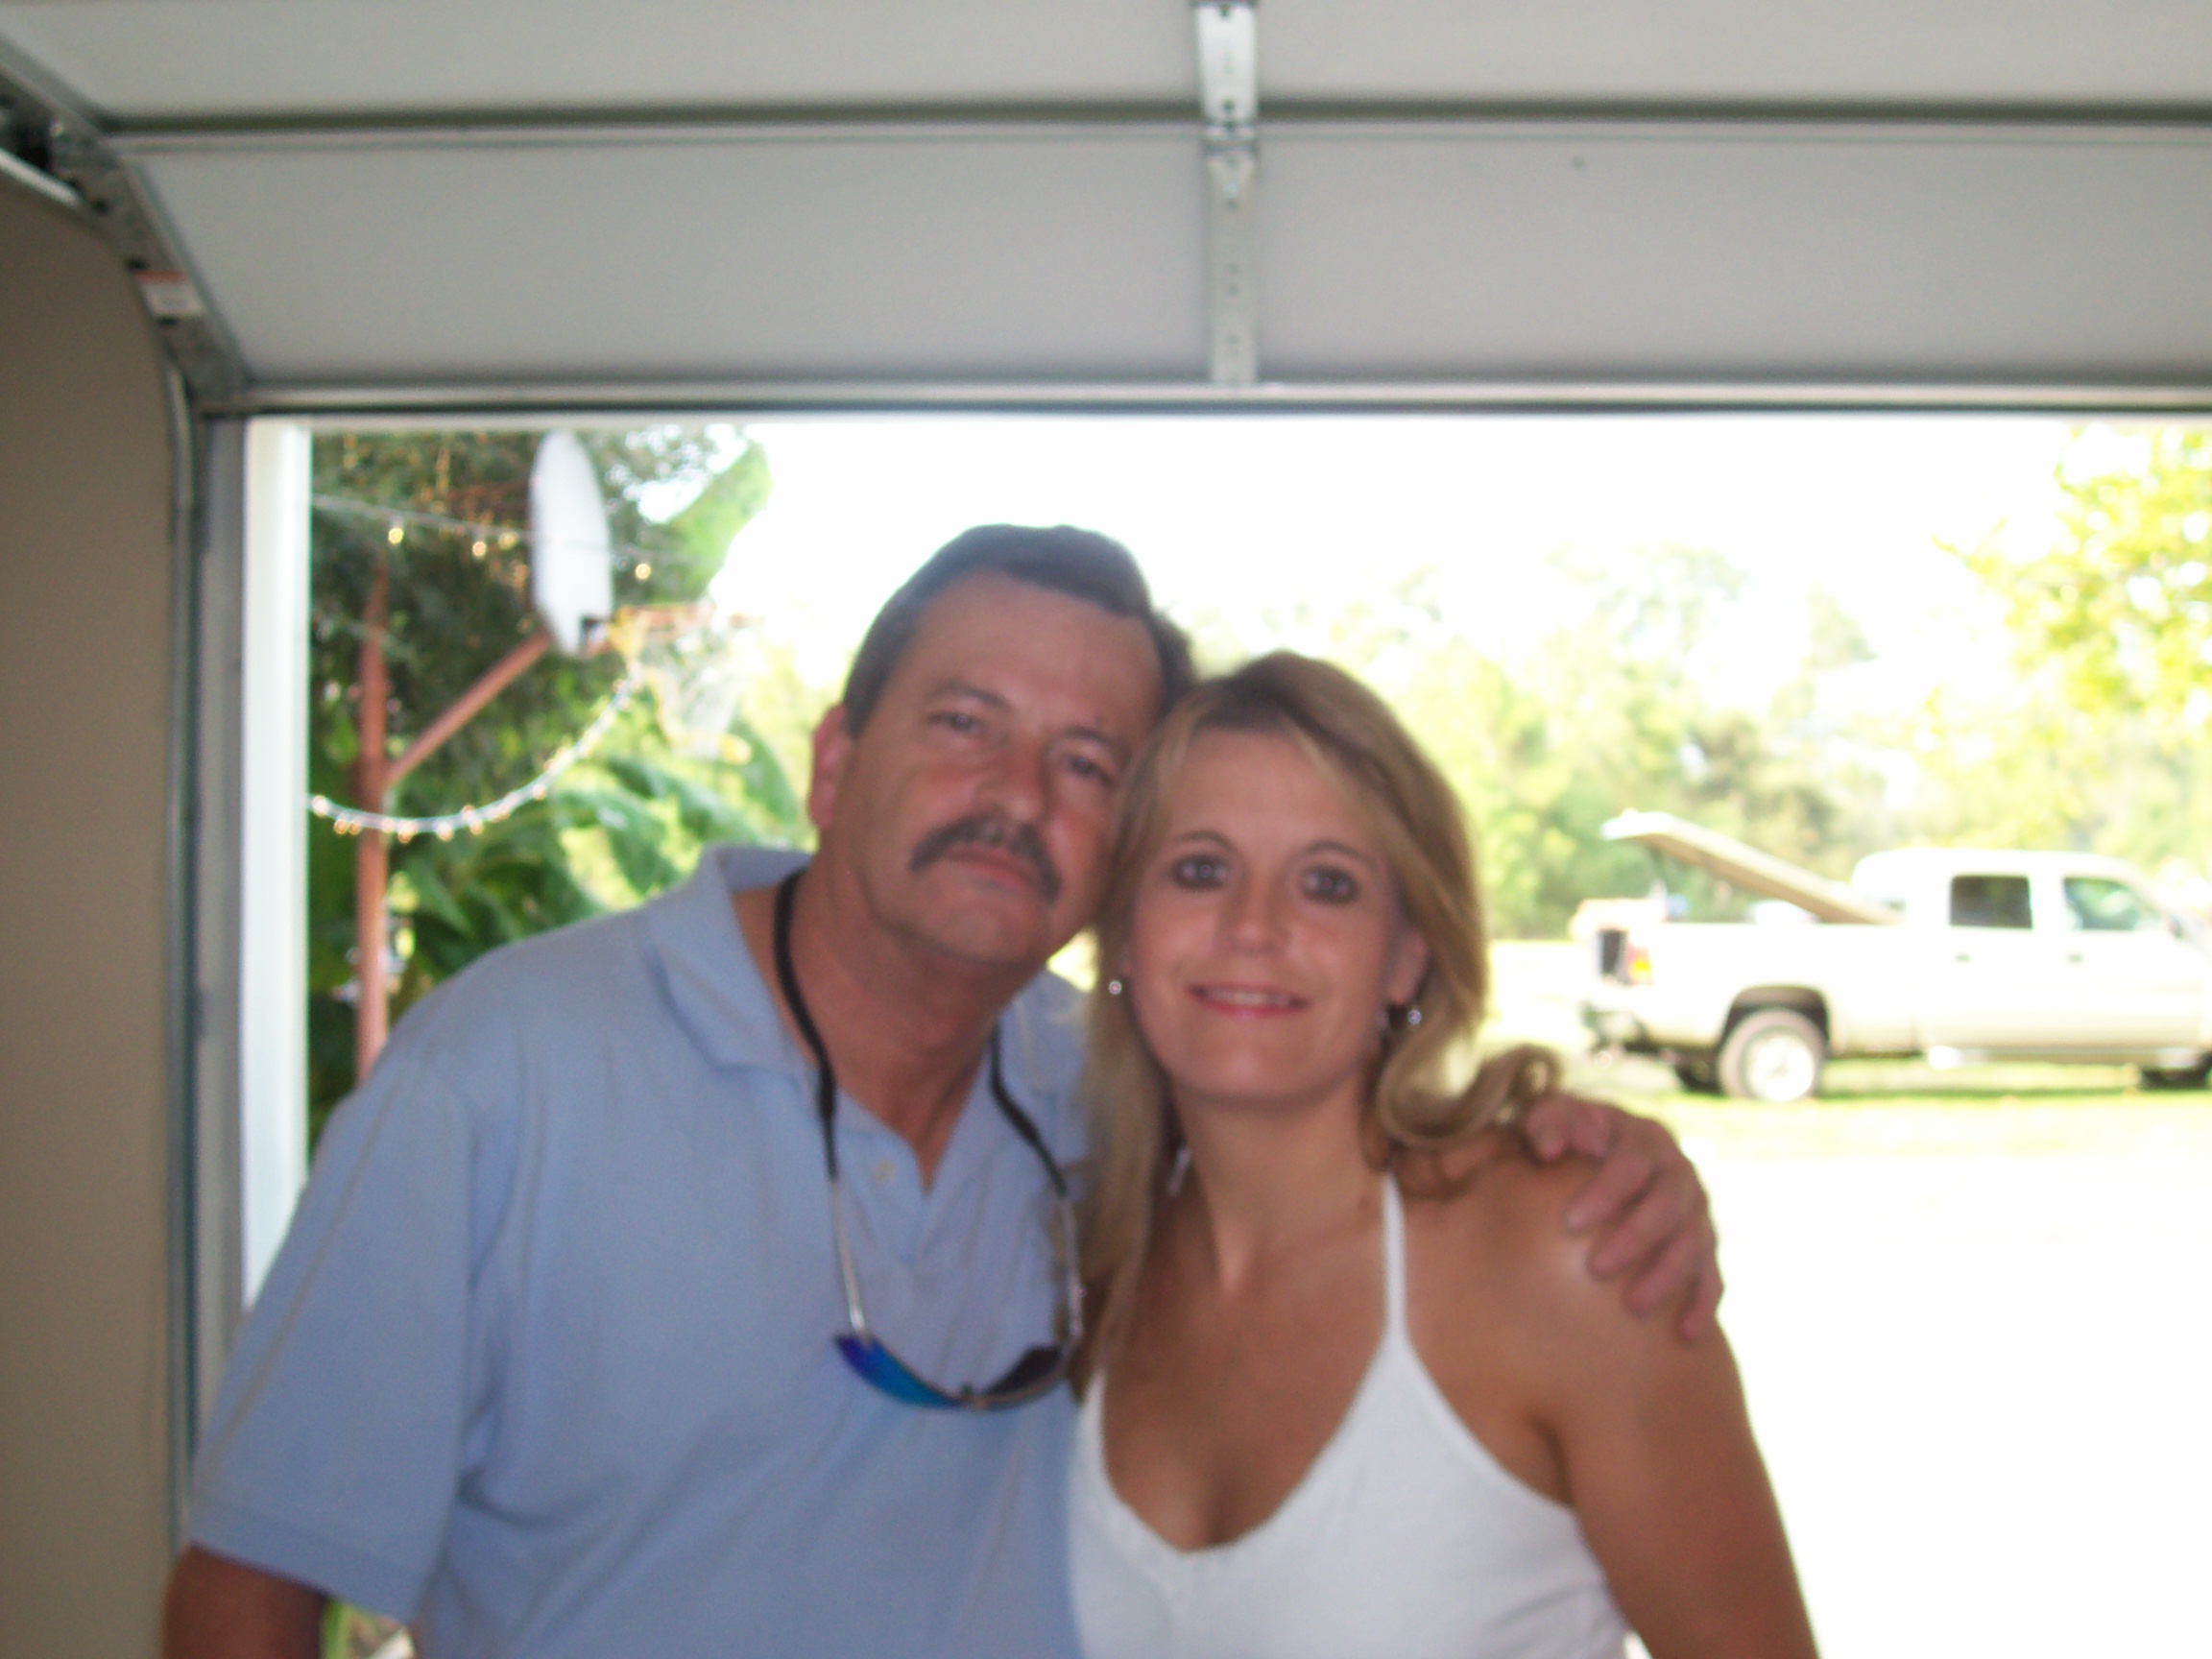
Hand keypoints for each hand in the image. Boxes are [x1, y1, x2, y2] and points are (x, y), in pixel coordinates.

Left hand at [1520, 1093, 1719, 1339]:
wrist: (1600, 1155)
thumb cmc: (1568, 1140)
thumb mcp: (1553, 1119)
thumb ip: (1548, 1124)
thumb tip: (1551, 1148)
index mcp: (1644, 1138)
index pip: (1632, 1164)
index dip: (1606, 1192)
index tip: (1570, 1223)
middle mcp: (1678, 1171)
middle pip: (1668, 1205)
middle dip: (1636, 1237)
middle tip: (1596, 1268)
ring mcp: (1696, 1210)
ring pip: (1694, 1243)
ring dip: (1668, 1276)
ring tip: (1633, 1306)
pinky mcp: (1704, 1245)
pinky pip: (1712, 1275)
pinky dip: (1703, 1303)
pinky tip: (1686, 1334)